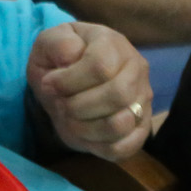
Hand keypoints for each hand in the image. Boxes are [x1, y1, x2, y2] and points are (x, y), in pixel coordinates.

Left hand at [28, 22, 151, 162]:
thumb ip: (57, 43)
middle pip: (116, 95)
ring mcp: (142, 100)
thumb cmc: (59, 61)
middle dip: (77, 105)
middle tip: (60, 103)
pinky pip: (123, 147)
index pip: (100, 66)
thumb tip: (72, 55)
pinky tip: (84, 132)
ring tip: (71, 118)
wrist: (67, 85)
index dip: (68, 81)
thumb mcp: (47, 44)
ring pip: (120, 124)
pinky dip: (97, 145)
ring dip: (85, 127)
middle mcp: (136, 69)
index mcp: (113, 43)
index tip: (48, 84)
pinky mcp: (141, 129)